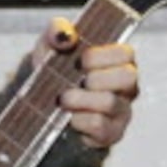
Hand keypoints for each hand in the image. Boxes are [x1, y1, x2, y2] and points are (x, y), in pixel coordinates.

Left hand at [57, 34, 137, 150]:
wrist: (38, 106)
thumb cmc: (54, 71)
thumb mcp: (50, 47)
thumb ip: (57, 32)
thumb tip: (65, 34)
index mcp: (119, 61)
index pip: (126, 53)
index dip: (102, 56)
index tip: (79, 60)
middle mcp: (126, 86)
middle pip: (128, 77)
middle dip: (96, 78)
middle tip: (75, 82)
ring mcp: (120, 111)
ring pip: (111, 103)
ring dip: (82, 100)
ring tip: (63, 99)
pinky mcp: (109, 134)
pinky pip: (101, 128)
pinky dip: (81, 121)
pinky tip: (69, 118)